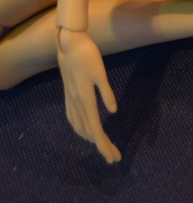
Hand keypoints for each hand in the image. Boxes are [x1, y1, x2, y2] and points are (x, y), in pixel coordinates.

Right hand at [56, 27, 119, 163]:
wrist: (69, 44)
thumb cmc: (88, 55)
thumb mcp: (101, 73)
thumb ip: (106, 92)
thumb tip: (113, 112)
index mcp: (86, 99)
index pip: (96, 129)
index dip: (104, 145)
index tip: (113, 158)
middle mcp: (76, 103)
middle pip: (90, 132)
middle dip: (102, 146)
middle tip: (114, 157)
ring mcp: (70, 99)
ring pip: (80, 127)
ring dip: (91, 138)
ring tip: (103, 145)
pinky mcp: (68, 95)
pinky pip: (73, 118)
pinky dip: (81, 128)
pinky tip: (84, 128)